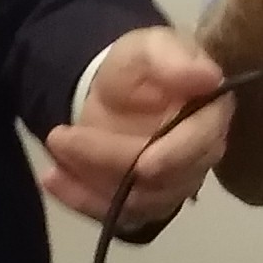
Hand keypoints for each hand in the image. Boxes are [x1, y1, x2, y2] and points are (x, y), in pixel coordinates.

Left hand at [41, 25, 234, 228]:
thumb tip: (209, 76)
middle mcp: (198, 157)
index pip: (202, 143)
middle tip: (60, 137)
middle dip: (108, 161)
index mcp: (209, 115)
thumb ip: (173, 59)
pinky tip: (53, 178)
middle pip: (162, 178)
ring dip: (89, 179)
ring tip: (54, 146)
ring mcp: (172, 185)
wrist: (115, 92)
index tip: (144, 164)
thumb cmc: (140, 67)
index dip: (176, 156)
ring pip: (136, 200)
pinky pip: (115, 214)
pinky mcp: (143, 204)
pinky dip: (80, 198)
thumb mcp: (149, 48)